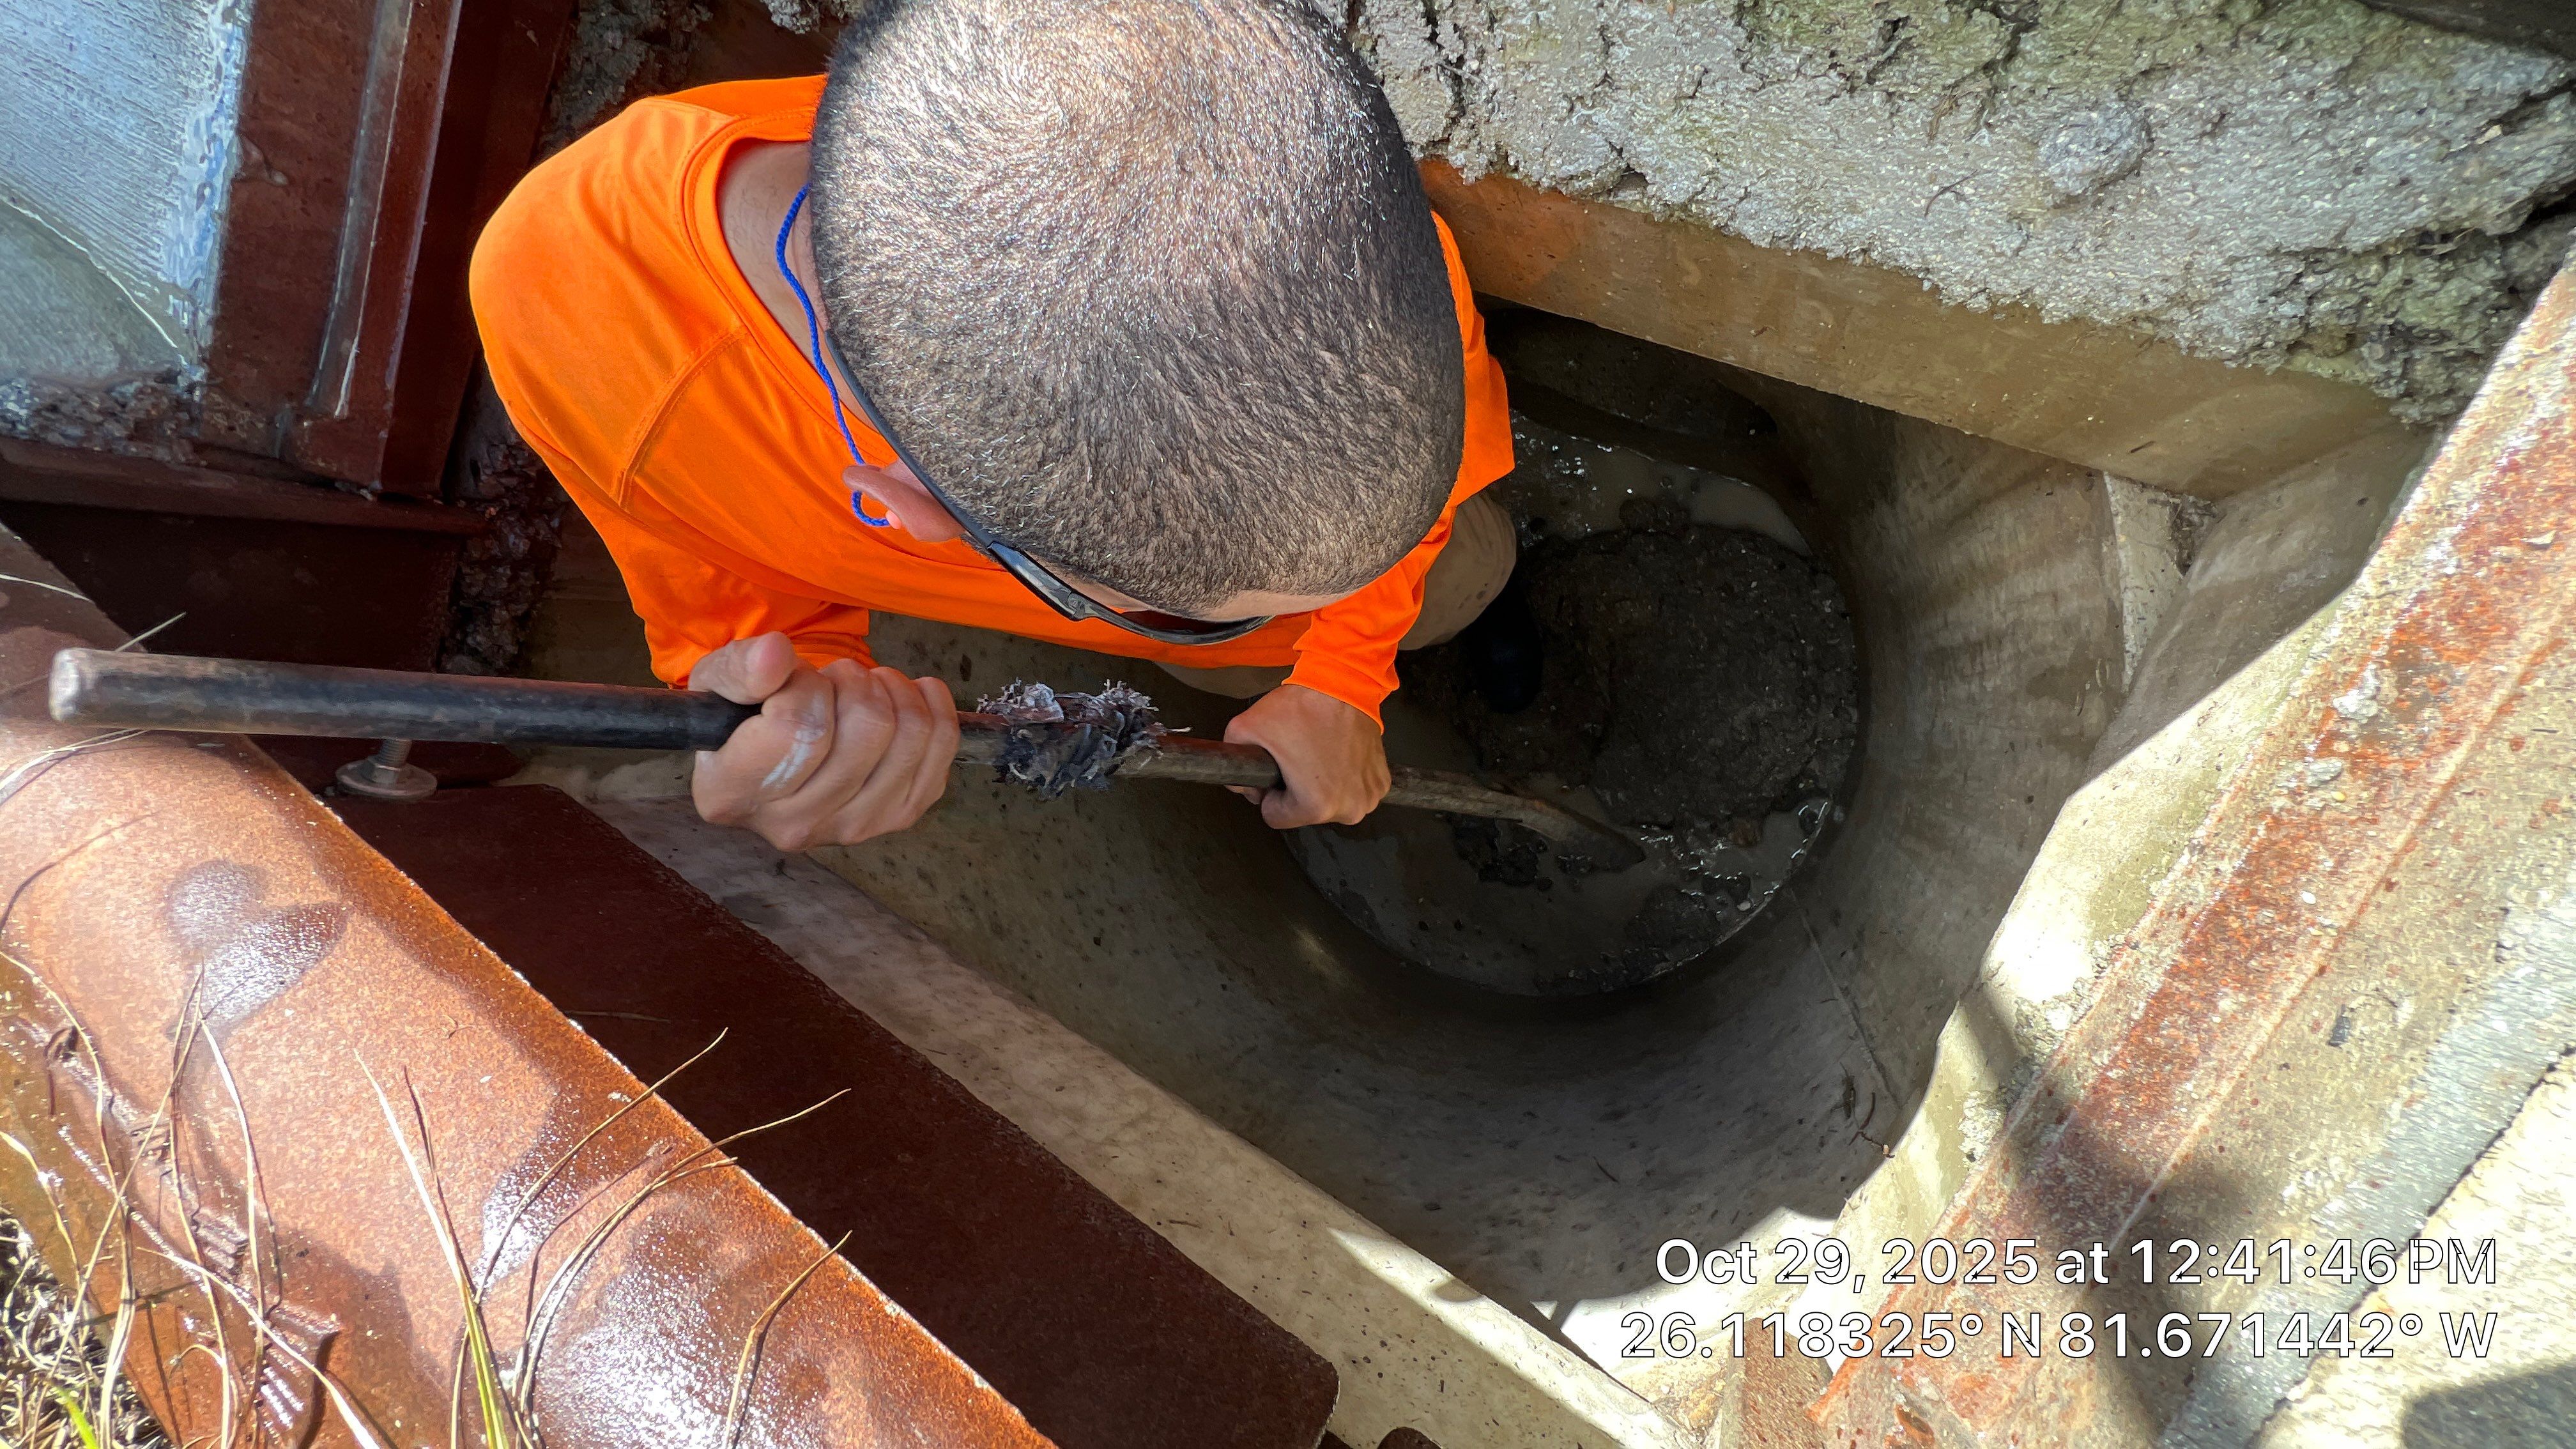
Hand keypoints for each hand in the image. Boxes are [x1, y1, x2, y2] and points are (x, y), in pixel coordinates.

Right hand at [687, 633, 957, 849]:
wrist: (777, 755)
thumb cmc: (744, 715)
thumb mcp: (720, 680)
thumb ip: (740, 666)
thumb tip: (776, 654)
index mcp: (734, 795)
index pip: (801, 729)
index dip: (807, 685)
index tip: (795, 679)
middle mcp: (794, 826)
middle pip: (868, 730)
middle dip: (856, 681)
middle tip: (835, 679)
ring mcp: (853, 828)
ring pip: (910, 735)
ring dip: (891, 689)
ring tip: (863, 687)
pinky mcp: (900, 816)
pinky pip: (942, 745)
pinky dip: (929, 703)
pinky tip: (899, 696)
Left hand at [1220, 684, 1389, 827]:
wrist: (1343, 682)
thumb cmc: (1300, 707)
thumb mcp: (1245, 729)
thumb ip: (1232, 764)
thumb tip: (1240, 785)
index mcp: (1314, 806)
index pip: (1274, 815)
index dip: (1266, 791)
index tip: (1276, 767)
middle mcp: (1348, 809)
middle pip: (1303, 812)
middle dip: (1294, 789)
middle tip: (1296, 755)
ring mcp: (1369, 796)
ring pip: (1329, 803)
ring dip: (1320, 785)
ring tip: (1317, 752)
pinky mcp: (1382, 782)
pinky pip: (1352, 791)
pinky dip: (1344, 777)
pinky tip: (1336, 753)